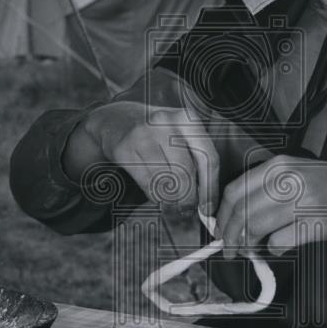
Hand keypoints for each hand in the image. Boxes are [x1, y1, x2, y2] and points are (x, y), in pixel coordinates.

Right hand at [80, 101, 220, 212]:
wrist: (117, 119)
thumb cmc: (157, 132)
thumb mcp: (181, 135)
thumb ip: (196, 160)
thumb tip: (207, 199)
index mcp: (186, 119)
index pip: (207, 157)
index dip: (209, 187)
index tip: (208, 208)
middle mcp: (165, 122)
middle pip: (186, 171)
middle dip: (189, 198)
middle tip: (188, 209)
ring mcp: (142, 134)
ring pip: (166, 181)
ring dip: (171, 200)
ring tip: (173, 204)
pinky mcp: (124, 149)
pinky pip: (147, 184)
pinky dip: (155, 196)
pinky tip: (157, 195)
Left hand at [215, 156, 326, 257]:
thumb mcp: (297, 172)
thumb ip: (267, 188)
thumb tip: (235, 216)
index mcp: (279, 165)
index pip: (236, 191)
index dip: (223, 215)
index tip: (220, 230)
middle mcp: (289, 179)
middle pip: (243, 212)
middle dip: (231, 236)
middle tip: (230, 249)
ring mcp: (304, 201)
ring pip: (257, 228)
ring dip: (248, 245)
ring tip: (250, 252)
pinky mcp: (317, 224)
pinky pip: (280, 243)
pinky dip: (273, 250)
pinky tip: (279, 248)